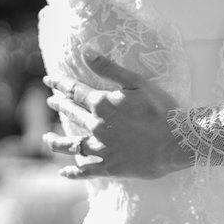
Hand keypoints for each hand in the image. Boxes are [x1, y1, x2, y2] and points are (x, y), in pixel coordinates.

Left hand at [43, 53, 193, 179]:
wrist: (177, 141)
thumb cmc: (161, 109)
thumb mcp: (137, 82)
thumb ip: (109, 68)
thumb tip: (86, 51)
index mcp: (102, 104)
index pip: (75, 91)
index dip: (60, 84)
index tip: (48, 80)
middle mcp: (97, 126)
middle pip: (72, 114)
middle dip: (59, 106)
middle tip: (50, 102)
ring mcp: (102, 148)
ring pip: (72, 145)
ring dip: (57, 142)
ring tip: (46, 139)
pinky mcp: (110, 166)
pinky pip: (86, 170)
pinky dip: (74, 172)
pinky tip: (64, 172)